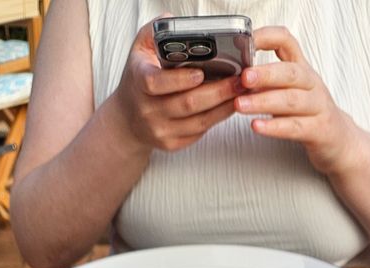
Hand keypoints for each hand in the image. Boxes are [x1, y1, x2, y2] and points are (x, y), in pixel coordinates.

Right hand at [112, 19, 238, 153]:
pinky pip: (199, 132)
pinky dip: (218, 118)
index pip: (156, 83)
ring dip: (224, 106)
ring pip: (198, 121)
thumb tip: (177, 21)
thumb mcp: (140, 50)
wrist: (127, 119)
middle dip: (218, 92)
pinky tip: (231, 104)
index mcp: (138, 82)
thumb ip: (156, 31)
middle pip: (187, 104)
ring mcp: (160, 130)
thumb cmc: (139, 76)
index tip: (201, 73)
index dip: (180, 80)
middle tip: (240, 79)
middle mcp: (148, 110)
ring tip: (242, 91)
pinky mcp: (172, 144)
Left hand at [235, 27, 353, 175]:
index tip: (246, 42)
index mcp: (302, 69)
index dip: (267, 37)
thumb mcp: (291, 90)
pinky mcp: (319, 130)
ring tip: (241, 105)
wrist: (339, 141)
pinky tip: (257, 126)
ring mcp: (318, 107)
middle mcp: (312, 84)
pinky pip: (295, 128)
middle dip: (265, 74)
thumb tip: (237, 76)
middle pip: (290, 73)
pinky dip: (275, 127)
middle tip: (243, 78)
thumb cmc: (308, 114)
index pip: (287, 42)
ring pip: (291, 100)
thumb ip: (270, 81)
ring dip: (263, 102)